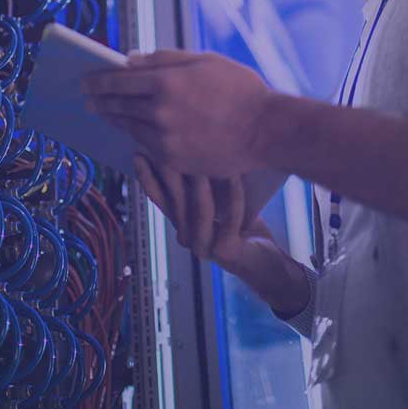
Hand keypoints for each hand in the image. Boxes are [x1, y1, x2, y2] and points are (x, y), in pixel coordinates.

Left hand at [84, 50, 272, 175]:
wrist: (265, 130)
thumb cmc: (240, 89)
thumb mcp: (204, 61)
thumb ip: (163, 59)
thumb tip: (130, 60)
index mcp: (165, 82)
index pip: (117, 81)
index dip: (97, 81)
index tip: (86, 82)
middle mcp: (159, 112)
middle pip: (118, 106)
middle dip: (100, 101)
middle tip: (88, 99)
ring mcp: (165, 139)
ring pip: (130, 128)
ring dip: (116, 119)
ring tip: (108, 114)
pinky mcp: (174, 160)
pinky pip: (147, 146)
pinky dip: (138, 136)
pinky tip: (135, 131)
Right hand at [135, 155, 310, 314]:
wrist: (268, 263)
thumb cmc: (245, 228)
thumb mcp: (221, 203)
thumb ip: (205, 185)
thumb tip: (193, 148)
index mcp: (182, 225)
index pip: (159, 199)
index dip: (148, 177)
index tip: (139, 153)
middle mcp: (187, 238)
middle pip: (175, 202)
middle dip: (174, 171)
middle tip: (174, 145)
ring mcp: (204, 248)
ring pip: (201, 209)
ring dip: (205, 180)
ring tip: (208, 154)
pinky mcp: (225, 252)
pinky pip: (230, 218)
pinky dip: (234, 195)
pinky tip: (237, 176)